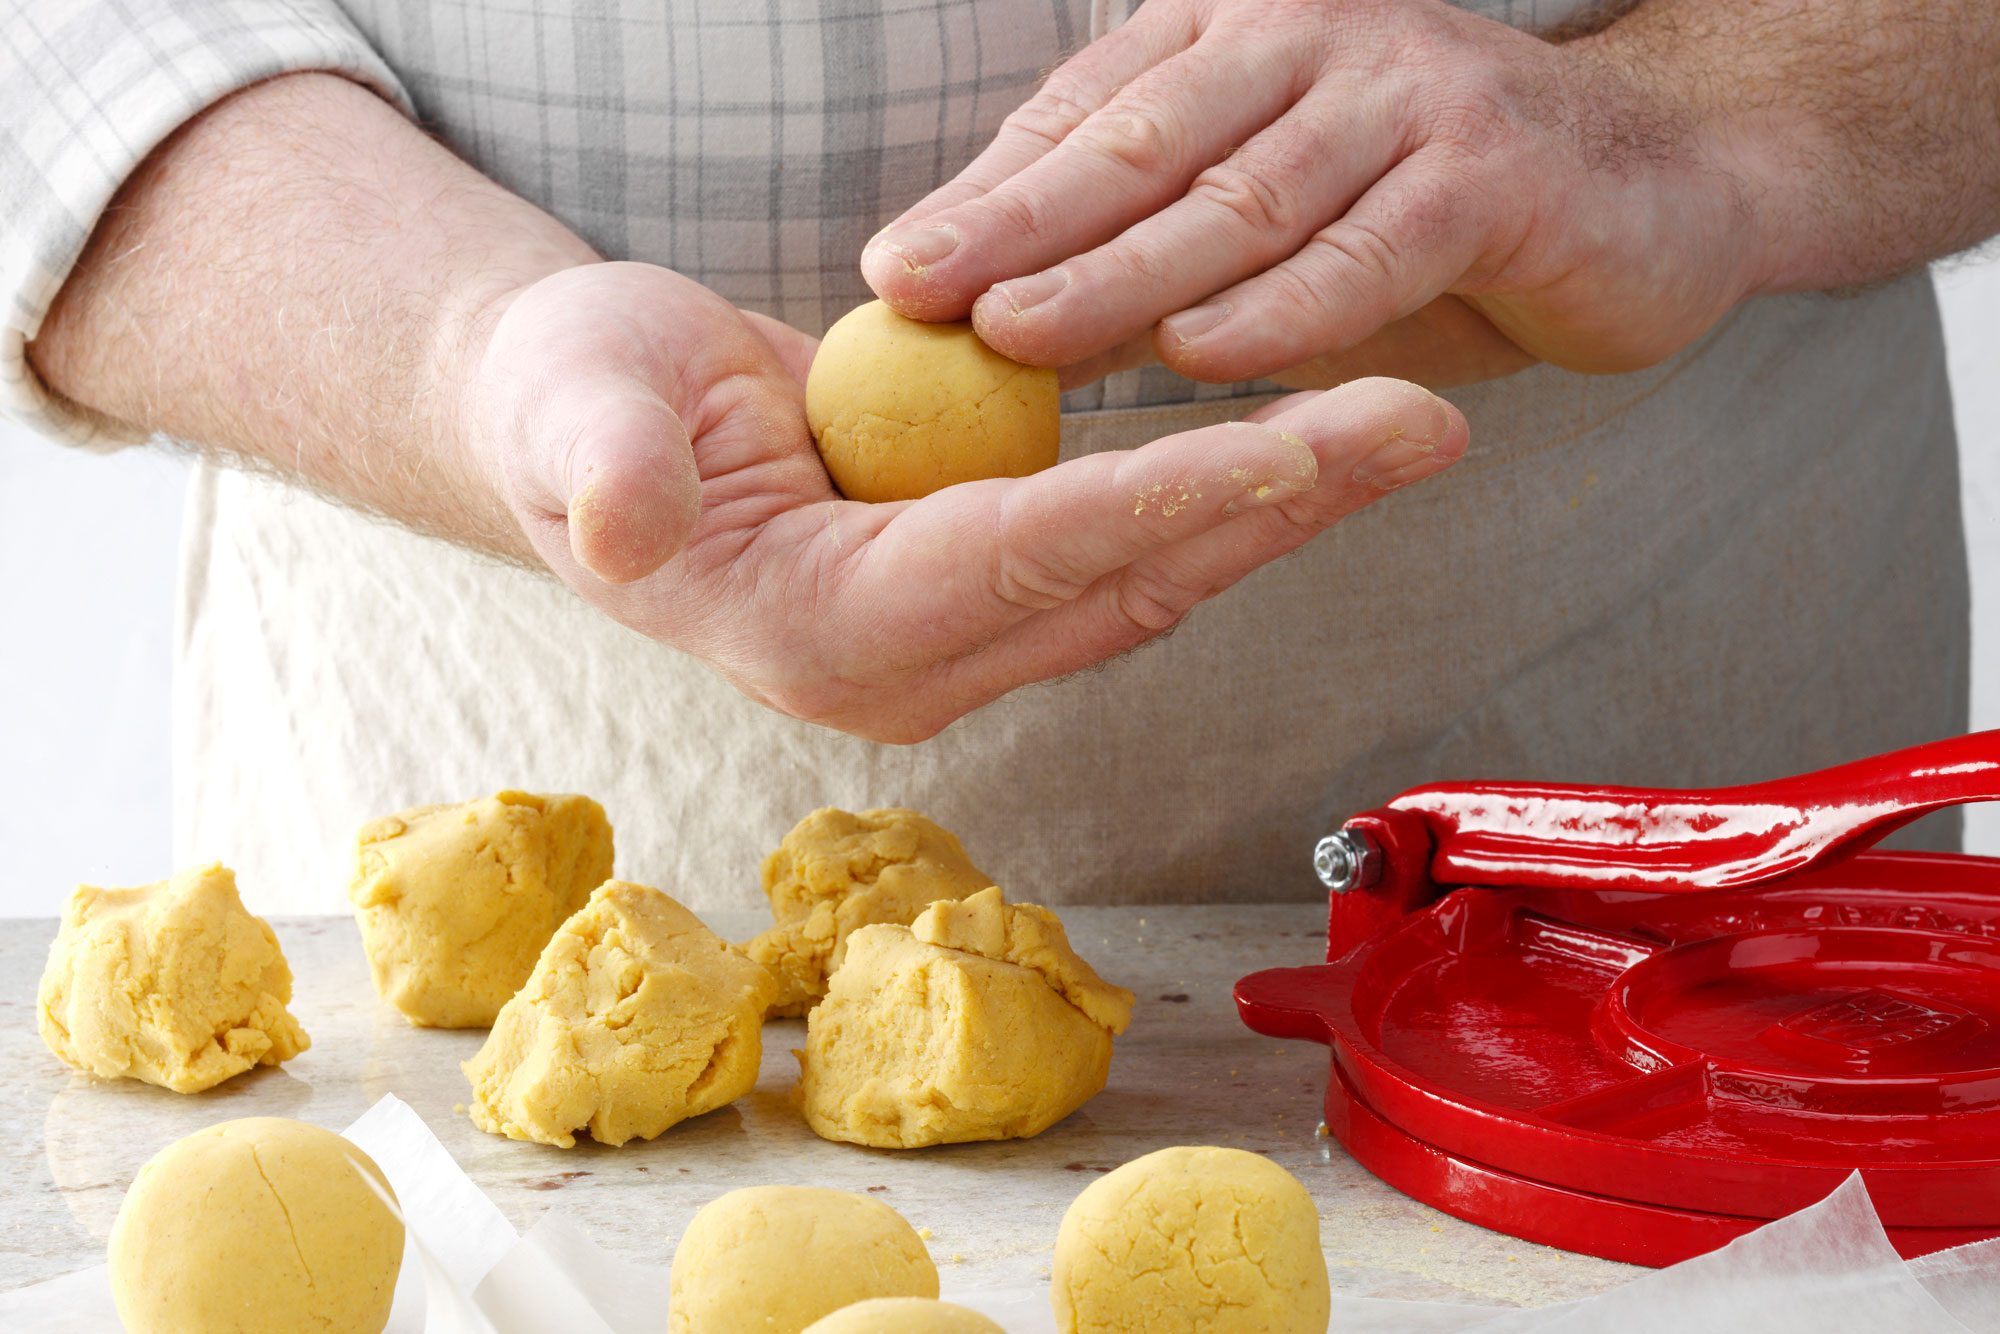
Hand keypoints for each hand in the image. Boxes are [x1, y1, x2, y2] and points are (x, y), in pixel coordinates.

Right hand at [457, 262, 1468, 741]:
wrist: (590, 428)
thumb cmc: (574, 405)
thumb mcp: (570, 413)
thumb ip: (606, 472)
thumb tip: (625, 532)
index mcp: (820, 633)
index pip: (1024, 560)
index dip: (1161, 500)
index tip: (1299, 450)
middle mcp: (909, 665)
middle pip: (1127, 582)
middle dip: (1278, 506)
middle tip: (1425, 427)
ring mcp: (956, 638)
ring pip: (1151, 573)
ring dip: (1282, 502)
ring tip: (1409, 423)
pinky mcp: (988, 593)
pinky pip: (1130, 544)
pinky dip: (1225, 489)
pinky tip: (1317, 436)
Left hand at [860, 0, 1762, 389]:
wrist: (1656, 180)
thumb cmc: (1431, 206)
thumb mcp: (1279, 204)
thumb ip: (1162, 236)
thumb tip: (1002, 315)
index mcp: (1240, 39)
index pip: (1090, 114)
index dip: (989, 193)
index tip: (895, 271)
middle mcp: (1314, 42)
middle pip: (1142, 143)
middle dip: (1021, 224)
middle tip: (921, 294)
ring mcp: (1408, 96)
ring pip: (1242, 197)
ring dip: (1124, 273)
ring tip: (1021, 333)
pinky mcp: (1494, 174)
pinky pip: (1371, 250)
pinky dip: (1285, 310)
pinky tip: (1201, 357)